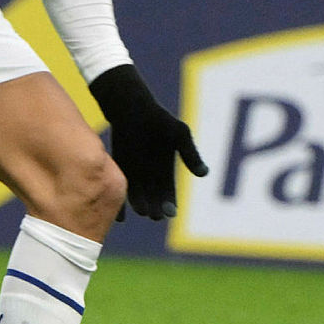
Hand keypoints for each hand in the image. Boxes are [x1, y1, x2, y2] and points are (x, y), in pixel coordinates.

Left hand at [89, 64, 207, 221]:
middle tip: (153, 216)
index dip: (169, 203)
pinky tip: (118, 209)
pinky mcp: (118, 166)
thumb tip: (204, 174)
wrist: (132, 108)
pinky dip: (118, 196)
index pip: (168, 193)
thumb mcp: (179, 135)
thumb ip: (190, 154)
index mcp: (165, 171)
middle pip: (153, 198)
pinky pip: (118, 184)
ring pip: (136, 194)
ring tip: (140, 210)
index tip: (169, 212)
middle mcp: (150, 175)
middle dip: (154, 208)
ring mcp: (133, 172)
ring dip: (138, 204)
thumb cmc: (159, 120)